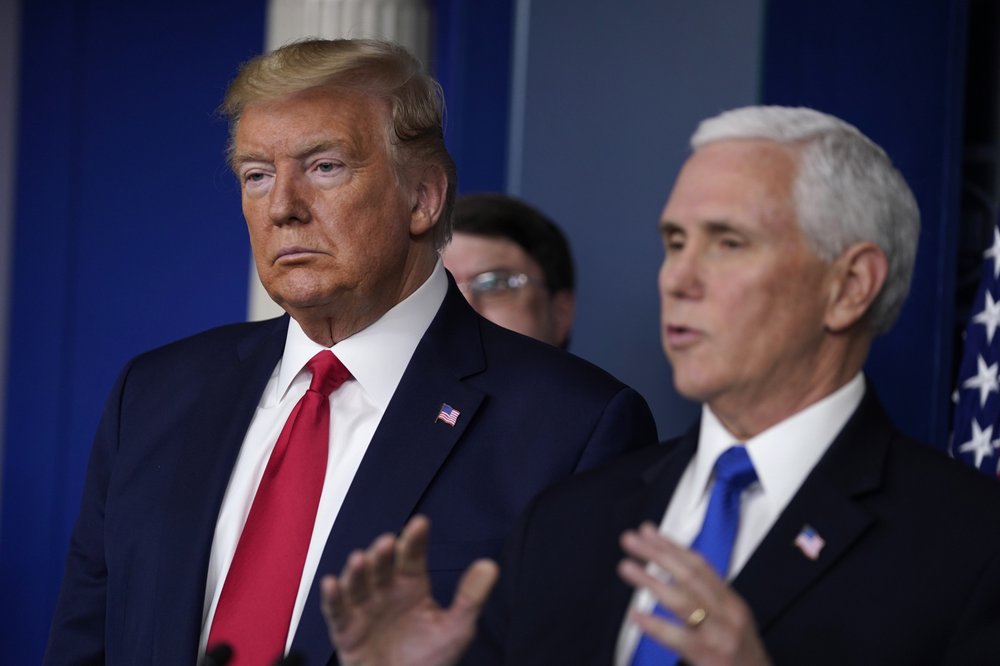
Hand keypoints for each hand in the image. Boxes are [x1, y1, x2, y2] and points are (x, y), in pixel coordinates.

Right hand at [321, 515, 498, 665]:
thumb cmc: (430, 660)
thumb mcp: (456, 628)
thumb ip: (471, 597)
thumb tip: (490, 564)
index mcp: (412, 585)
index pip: (413, 556)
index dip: (415, 540)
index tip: (421, 523)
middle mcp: (386, 591)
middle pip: (382, 566)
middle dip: (384, 553)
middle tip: (388, 542)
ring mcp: (364, 609)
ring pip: (357, 583)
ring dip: (356, 571)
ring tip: (359, 559)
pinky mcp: (346, 631)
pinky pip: (336, 612)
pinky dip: (331, 597)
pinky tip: (331, 583)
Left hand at [618, 522, 770, 665]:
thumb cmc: (740, 656)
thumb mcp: (731, 621)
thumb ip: (707, 599)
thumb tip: (675, 570)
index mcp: (731, 602)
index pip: (700, 565)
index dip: (672, 546)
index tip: (647, 531)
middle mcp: (728, 613)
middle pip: (689, 575)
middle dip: (658, 554)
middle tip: (630, 539)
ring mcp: (719, 635)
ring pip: (682, 601)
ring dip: (651, 581)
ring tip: (626, 567)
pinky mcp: (709, 657)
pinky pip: (677, 637)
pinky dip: (654, 625)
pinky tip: (635, 616)